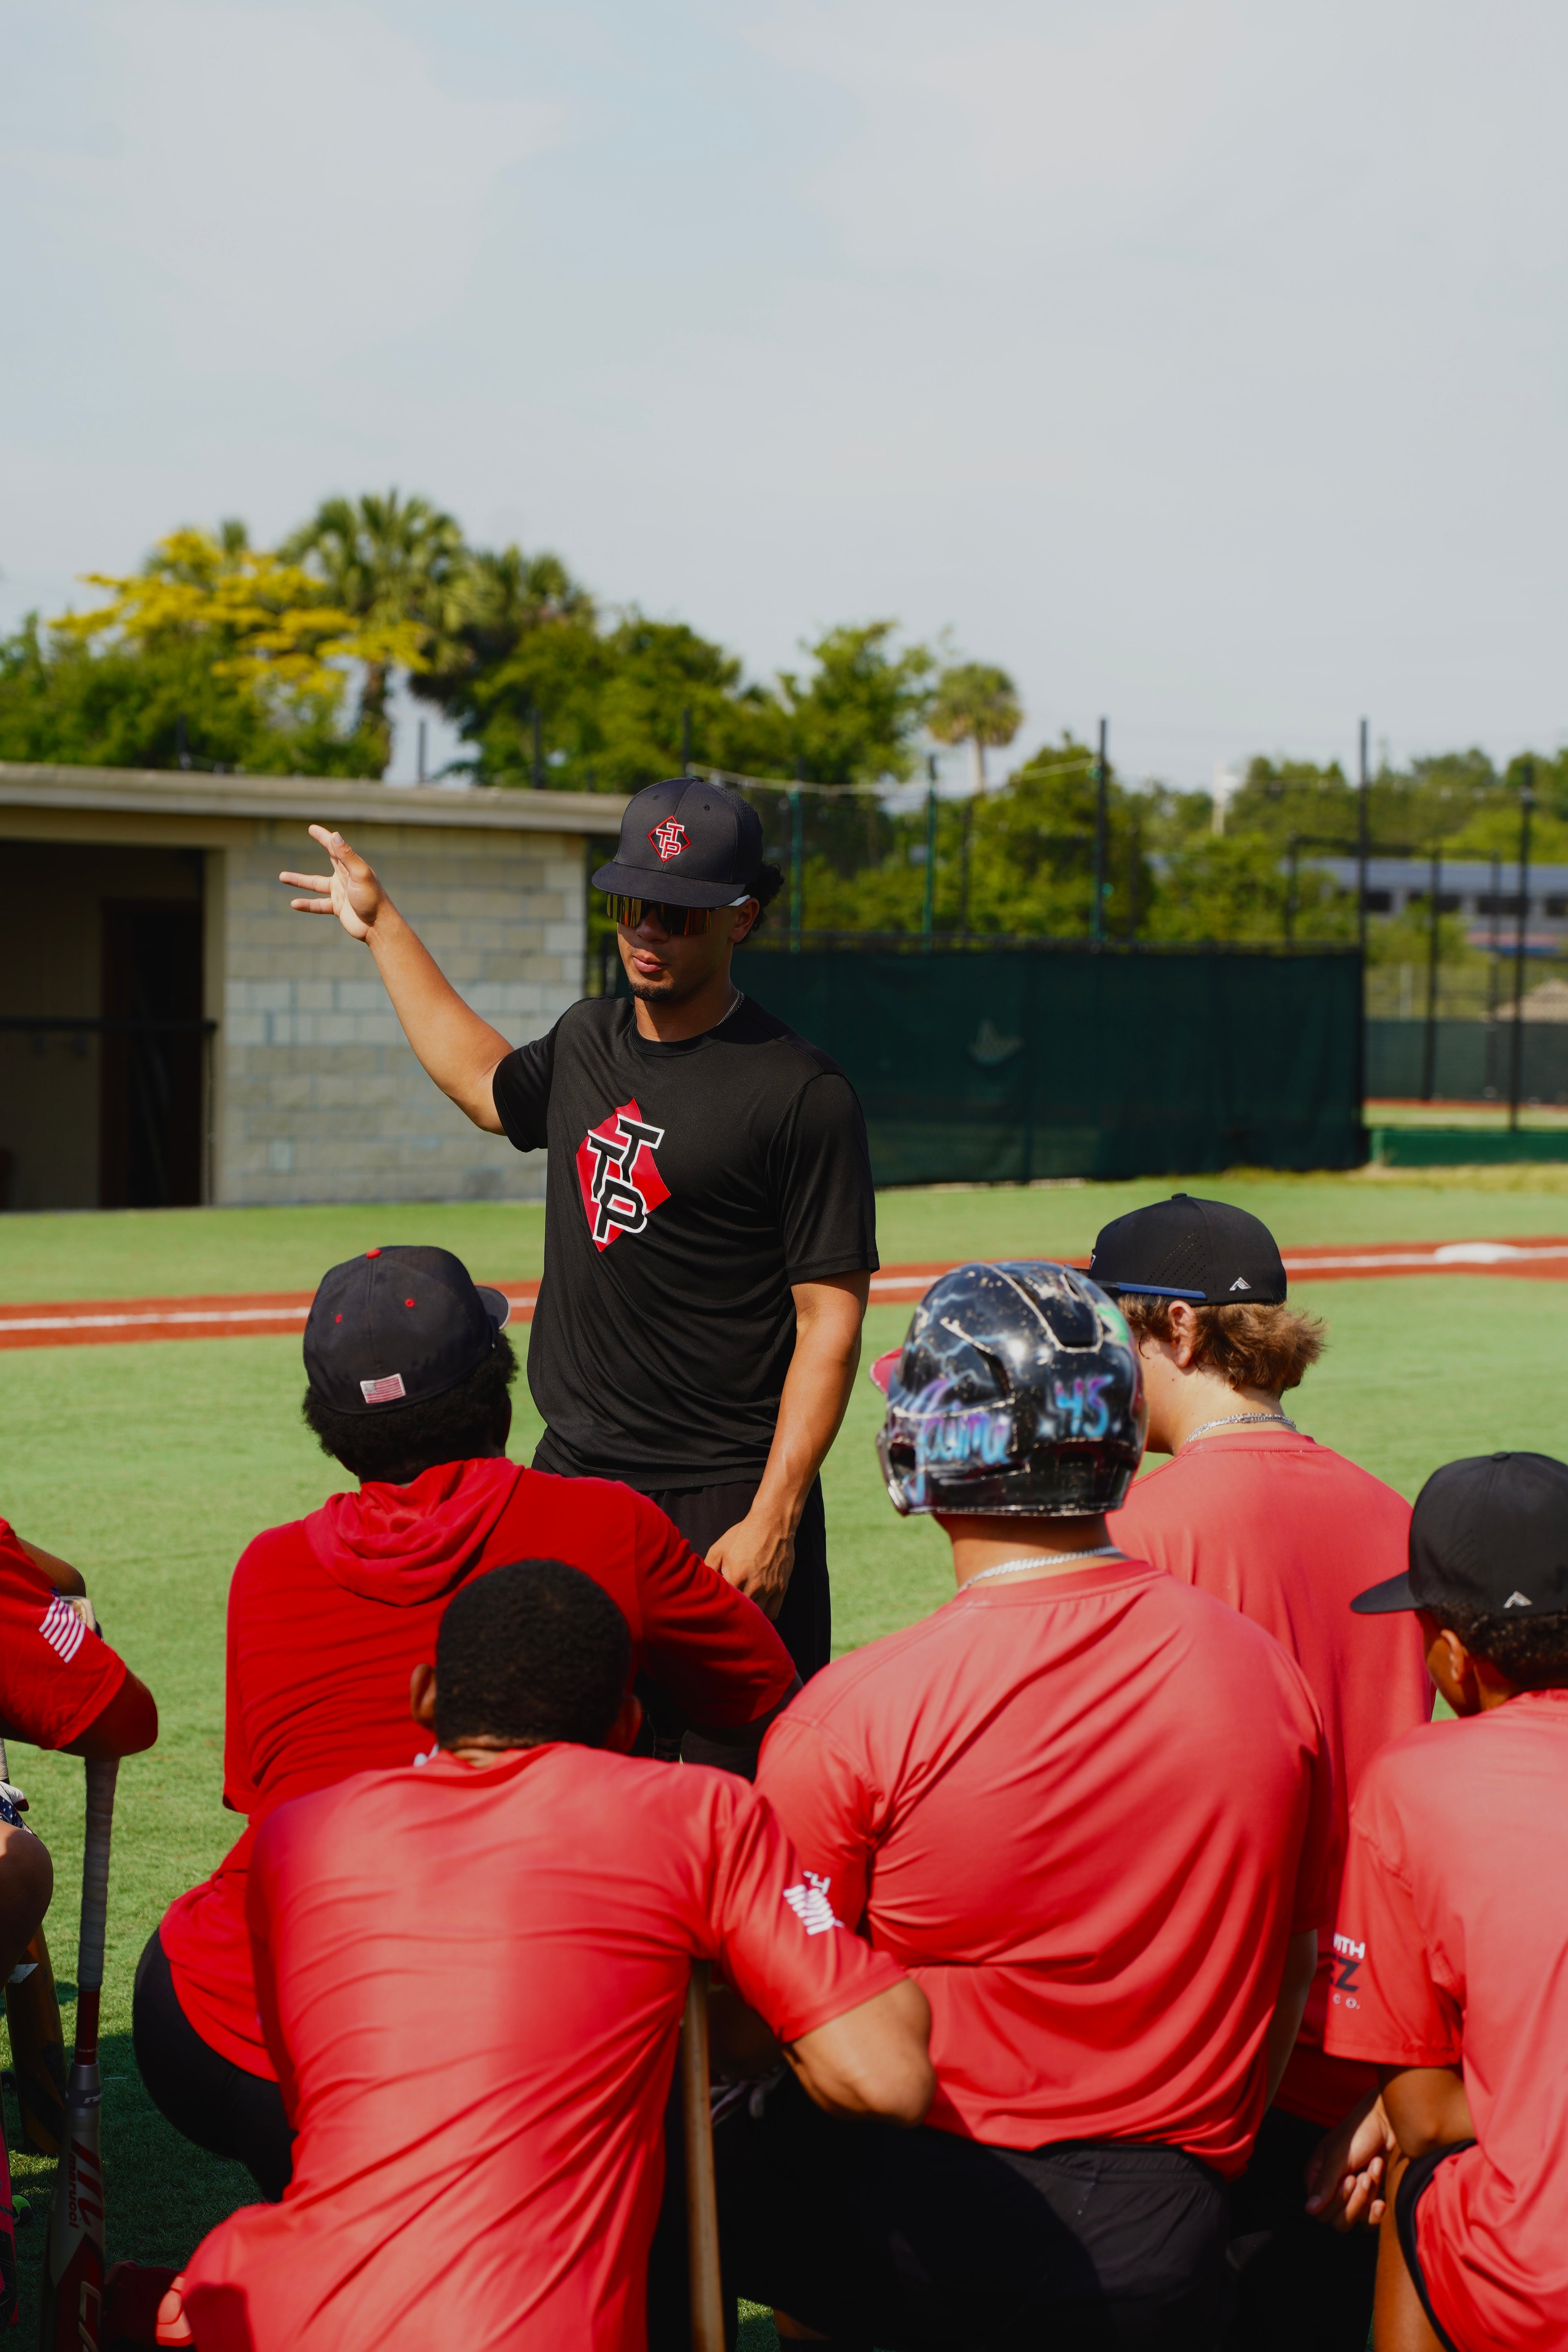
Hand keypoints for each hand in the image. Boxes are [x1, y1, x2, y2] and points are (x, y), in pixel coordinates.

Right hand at [280, 826, 387, 941]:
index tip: (312, 828)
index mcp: (351, 867)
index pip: (335, 847)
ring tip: (281, 877)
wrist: (378, 925)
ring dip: (299, 880)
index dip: (324, 836)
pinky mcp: (337, 908)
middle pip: (330, 858)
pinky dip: (306, 904)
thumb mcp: (360, 874)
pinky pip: (318, 904)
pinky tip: (294, 904)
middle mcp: (345, 877)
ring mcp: (340, 892)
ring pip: (315, 884)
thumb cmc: (373, 898)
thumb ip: (347, 856)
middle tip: (310, 831)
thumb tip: (335, 835)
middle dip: (321, 844)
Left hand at [707, 1509, 795, 1619]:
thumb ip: (708, 1568)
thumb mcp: (719, 1548)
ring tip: (743, 1607)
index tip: (715, 1602)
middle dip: (732, 1612)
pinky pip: (773, 1612)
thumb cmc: (743, 1534)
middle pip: (740, 1613)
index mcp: (735, 1577)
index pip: (723, 1603)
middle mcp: (753, 1587)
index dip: (718, 1605)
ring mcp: (769, 1589)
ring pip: (757, 1615)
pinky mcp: (781, 1588)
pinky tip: (759, 1605)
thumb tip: (701, 1584)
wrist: (771, 1523)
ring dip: (749, 1613)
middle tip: (728, 1606)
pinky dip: (765, 1613)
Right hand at [1304, 2091, 1396, 2231]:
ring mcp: (1353, 2196)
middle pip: (1337, 2220)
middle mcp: (1332, 2189)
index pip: (1319, 2211)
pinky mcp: (1370, 2199)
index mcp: (1317, 2177)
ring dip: (1367, 2196)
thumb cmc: (1360, 2133)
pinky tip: (1382, 2200)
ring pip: (1355, 2220)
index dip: (1336, 2202)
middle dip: (1354, 2201)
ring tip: (1374, 2169)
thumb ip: (1325, 2183)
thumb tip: (1309, 2210)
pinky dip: (1376, 2211)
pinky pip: (1370, 2221)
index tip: (1349, 2178)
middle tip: (1363, 2176)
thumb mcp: (1339, 2156)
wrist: (1389, 2125)